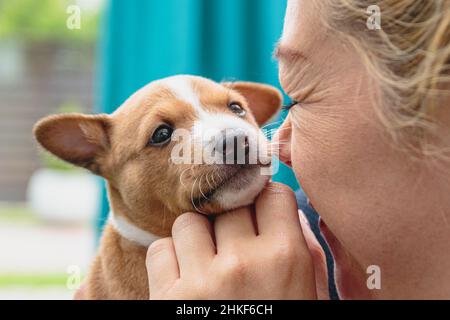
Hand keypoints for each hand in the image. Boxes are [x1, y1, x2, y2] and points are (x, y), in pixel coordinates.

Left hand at [146, 182, 324, 298]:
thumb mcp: (309, 294)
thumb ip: (303, 250)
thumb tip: (283, 209)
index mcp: (286, 260)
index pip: (273, 194)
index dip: (266, 202)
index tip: (261, 213)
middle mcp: (243, 263)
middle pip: (230, 205)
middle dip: (233, 222)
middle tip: (235, 245)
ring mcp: (202, 281)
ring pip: (190, 222)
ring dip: (198, 238)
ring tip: (208, 263)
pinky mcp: (167, 298)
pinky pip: (160, 249)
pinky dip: (170, 259)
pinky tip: (185, 279)